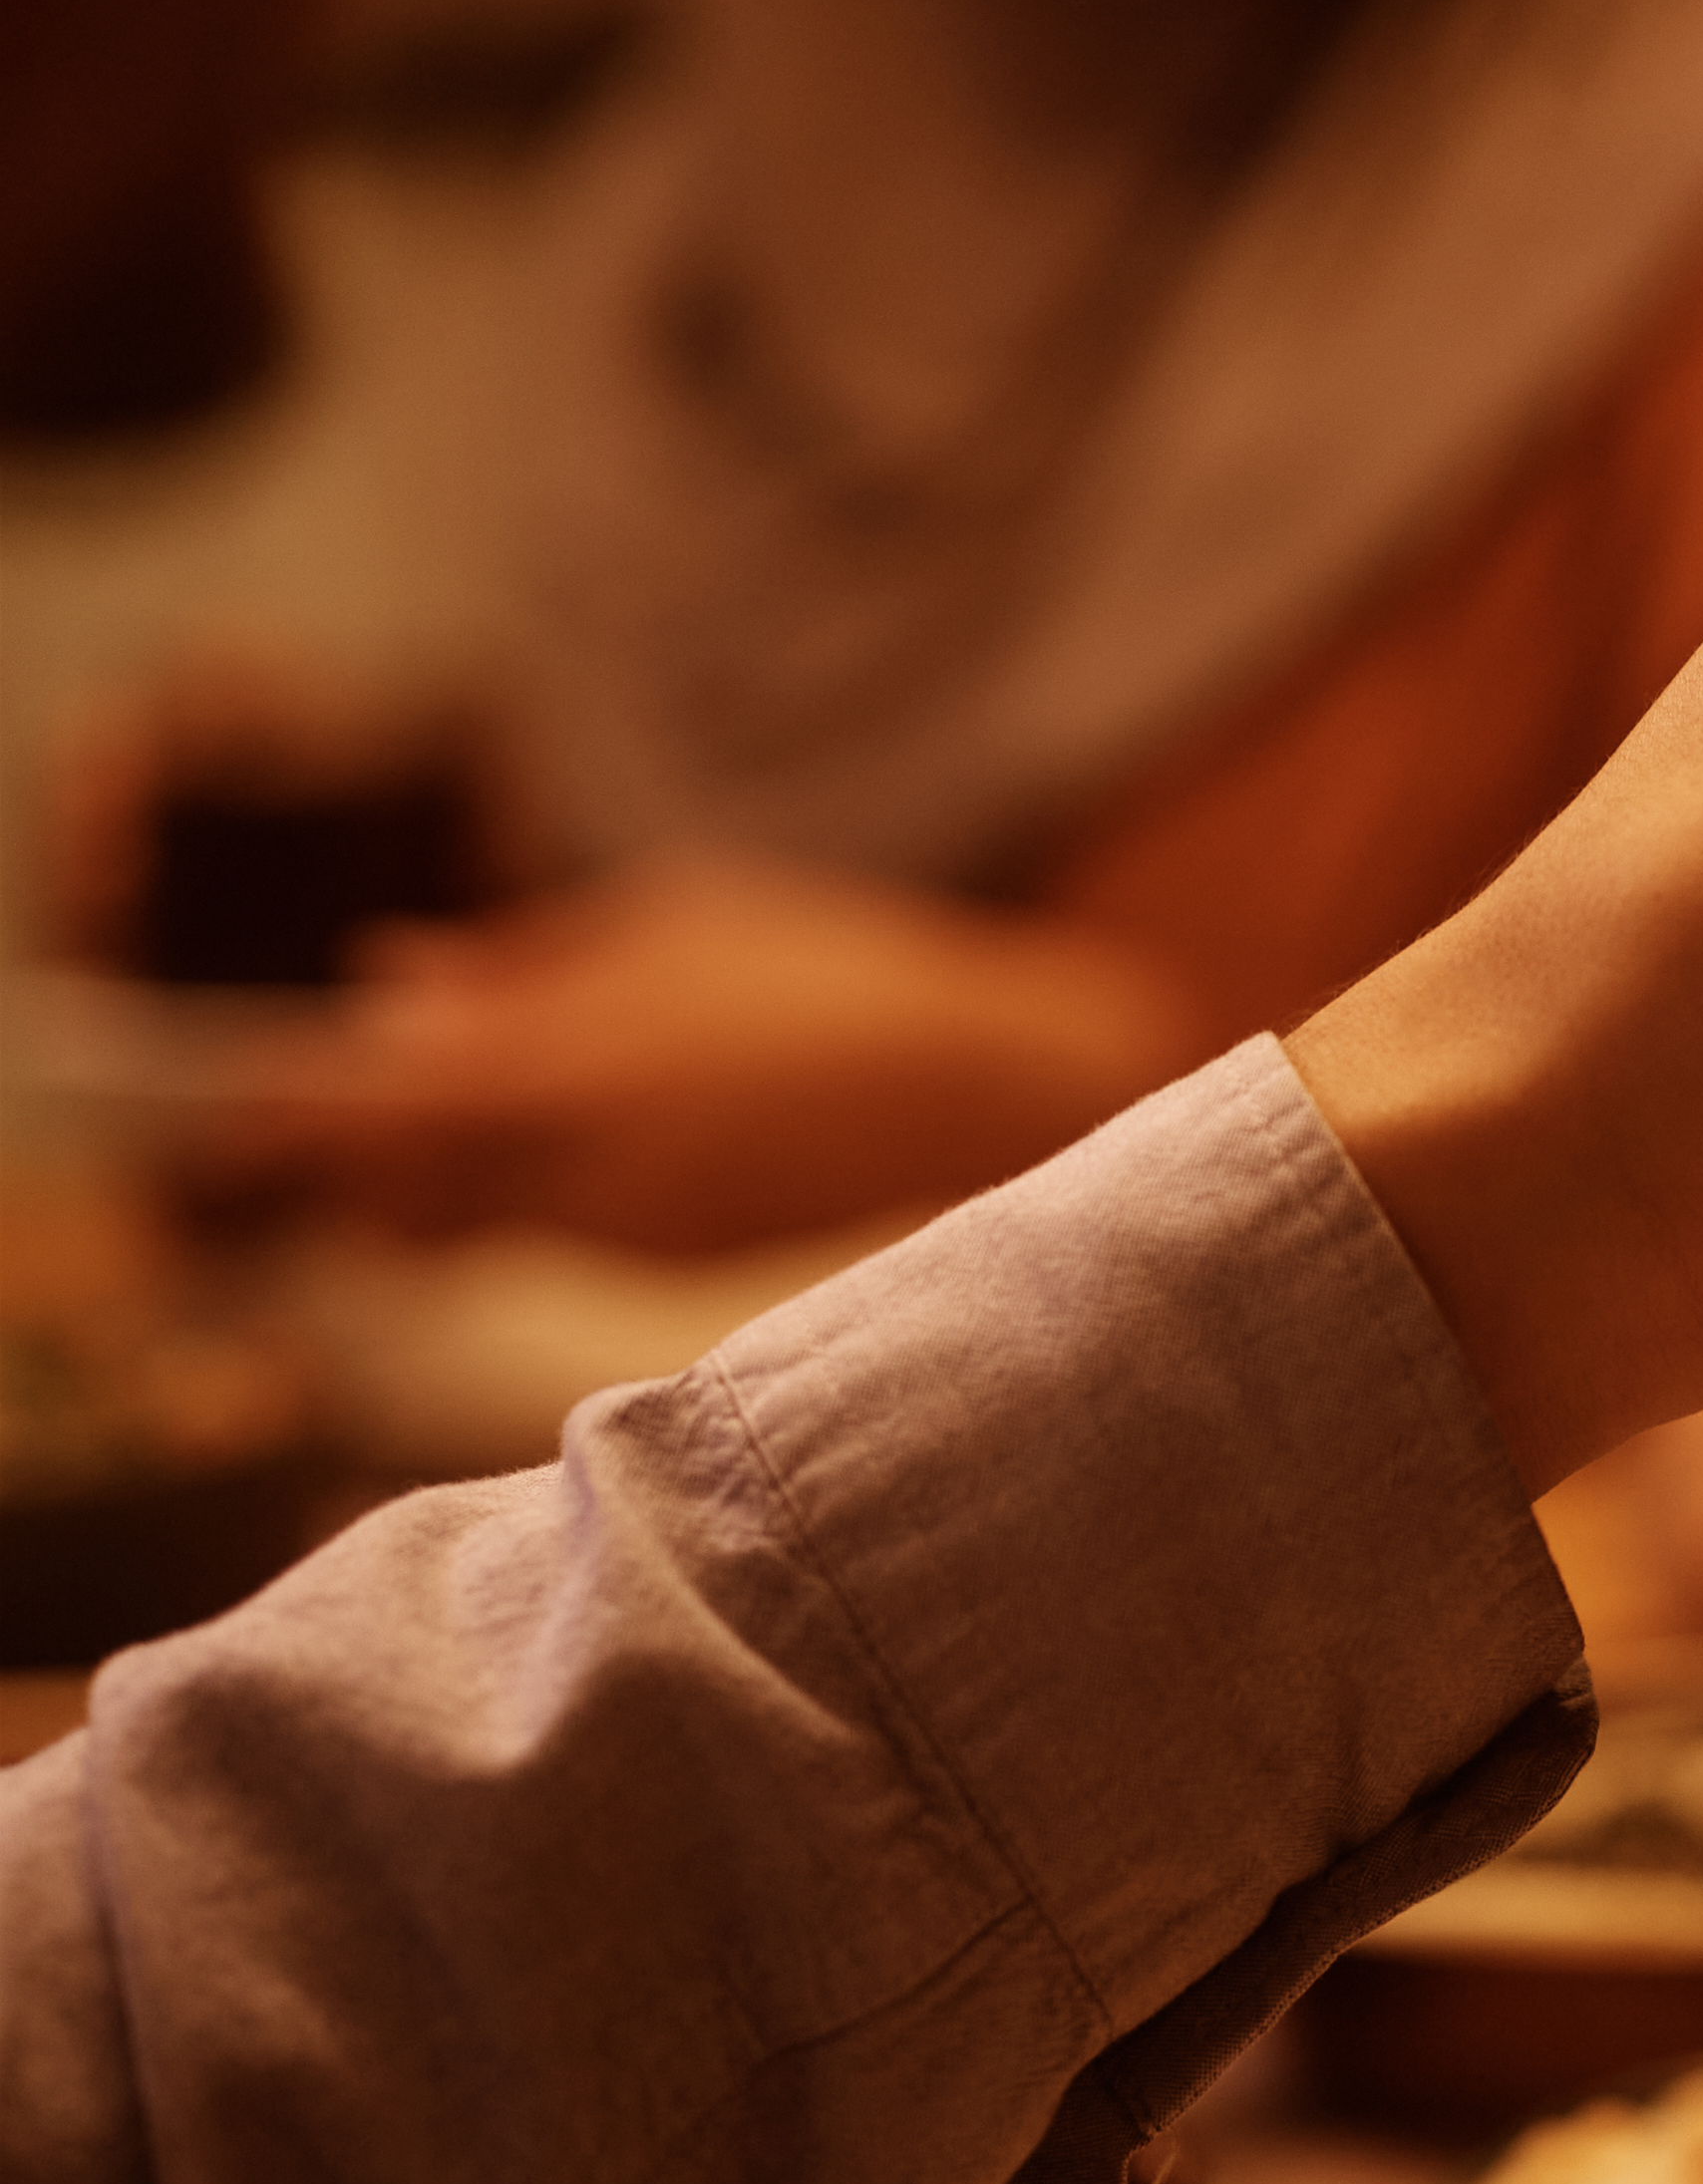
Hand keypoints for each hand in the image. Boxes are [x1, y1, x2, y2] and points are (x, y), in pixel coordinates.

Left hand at [185, 857, 1203, 1253]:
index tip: (232, 1108)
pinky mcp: (672, 1261)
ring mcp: (624, 1225)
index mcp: (563, 1059)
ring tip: (474, 1119)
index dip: (282, 1116)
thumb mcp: (673, 922)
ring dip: (441, 1183)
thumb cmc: (833, 975)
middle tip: (341, 1122)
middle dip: (354, 1166)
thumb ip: (522, 965)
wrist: (987, 1084)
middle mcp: (575, 1161)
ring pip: (468, 1224)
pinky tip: (594, 1142)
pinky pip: (558, 1232)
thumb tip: (385, 980)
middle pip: (392, 1197)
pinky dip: (535, 1196)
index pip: (361, 1111)